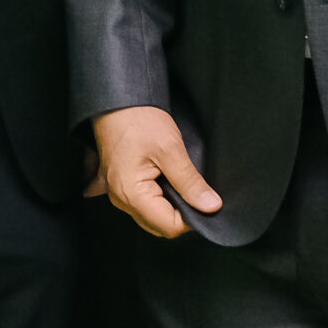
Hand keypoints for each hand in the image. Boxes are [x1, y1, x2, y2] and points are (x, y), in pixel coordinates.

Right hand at [91, 106, 221, 237]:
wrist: (116, 101)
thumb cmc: (138, 120)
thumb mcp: (171, 149)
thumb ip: (191, 182)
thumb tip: (211, 206)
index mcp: (131, 194)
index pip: (169, 226)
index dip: (192, 217)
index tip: (202, 199)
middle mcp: (120, 199)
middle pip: (159, 225)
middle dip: (180, 214)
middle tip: (191, 189)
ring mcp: (117, 192)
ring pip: (151, 216)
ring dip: (169, 206)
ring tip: (176, 181)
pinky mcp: (119, 184)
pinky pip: (142, 204)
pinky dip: (157, 199)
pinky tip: (164, 183)